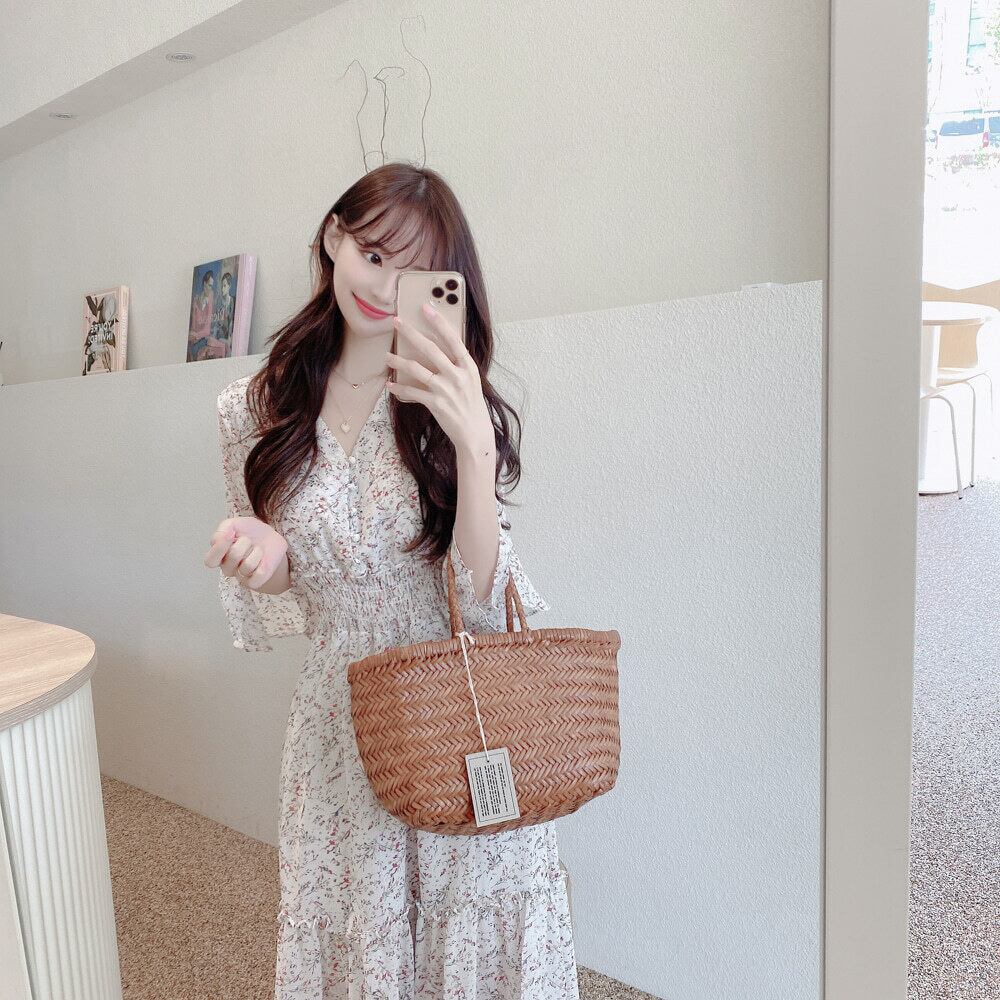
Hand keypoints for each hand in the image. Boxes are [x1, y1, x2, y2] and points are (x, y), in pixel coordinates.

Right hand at [203, 515, 287, 590]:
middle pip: (233, 556)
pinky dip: (263, 565)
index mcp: (218, 555)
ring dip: (257, 552)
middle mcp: (227, 567)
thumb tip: (221, 537)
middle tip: (248, 540)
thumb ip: (224, 528)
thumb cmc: (250, 532)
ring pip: (247, 566)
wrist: (271, 538)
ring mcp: (240, 576)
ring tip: (257, 549)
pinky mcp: (254, 581)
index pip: (210, 561)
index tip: (230, 535)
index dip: (219, 549)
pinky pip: (257, 578)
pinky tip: (263, 560)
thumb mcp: (235, 523)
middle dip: (244, 543)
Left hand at [385, 302, 494, 457]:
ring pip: (416, 369)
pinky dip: (399, 389)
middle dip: (410, 333)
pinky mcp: (436, 403)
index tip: (426, 308)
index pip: (453, 339)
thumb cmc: (471, 405)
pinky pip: (412, 392)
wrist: (475, 432)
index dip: (439, 322)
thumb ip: (457, 366)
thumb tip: (437, 350)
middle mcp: (458, 375)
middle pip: (430, 348)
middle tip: (396, 322)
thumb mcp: (470, 381)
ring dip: (398, 362)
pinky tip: (390, 386)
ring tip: (387, 356)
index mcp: (468, 366)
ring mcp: (446, 389)